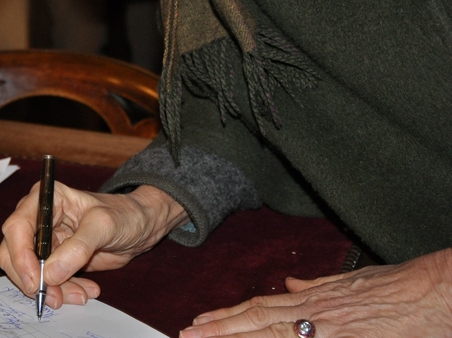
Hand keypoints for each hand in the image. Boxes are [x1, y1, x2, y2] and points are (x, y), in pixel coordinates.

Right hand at [0, 183, 188, 309]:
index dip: (20, 256)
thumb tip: (50, 273)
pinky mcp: (54, 259)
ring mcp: (45, 240)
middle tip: (54, 297)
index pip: (17, 227)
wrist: (140, 227)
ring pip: (30, 271)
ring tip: (81, 295)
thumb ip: (78, 248)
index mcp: (45, 198)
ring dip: (51, 289)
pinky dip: (62, 290)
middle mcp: (38, 218)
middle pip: (14, 252)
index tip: (36, 280)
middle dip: (33, 278)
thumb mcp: (104, 226)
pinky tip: (85, 290)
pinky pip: (47, 280)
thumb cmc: (123, 214)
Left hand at [180, 248, 451, 337]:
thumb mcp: (350, 281)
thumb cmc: (397, 286)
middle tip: (188, 333)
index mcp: (313, 297)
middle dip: (219, 328)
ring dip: (237, 337)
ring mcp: (329, 329)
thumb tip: (290, 284)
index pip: (260, 307)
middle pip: (257, 321)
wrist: (431, 291)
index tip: (202, 320)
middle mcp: (314, 312)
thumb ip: (316, 286)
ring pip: (272, 334)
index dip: (228, 315)